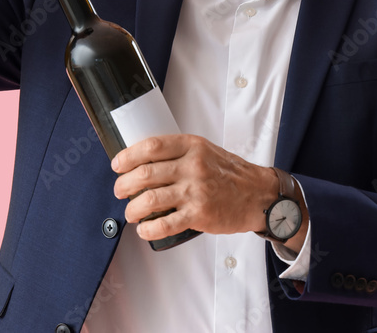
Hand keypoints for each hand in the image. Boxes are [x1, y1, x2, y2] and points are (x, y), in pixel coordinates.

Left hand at [111, 134, 280, 240]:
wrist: (258, 195)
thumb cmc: (230, 174)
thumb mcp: (205, 151)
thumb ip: (179, 153)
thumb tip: (143, 161)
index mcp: (192, 146)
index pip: (151, 146)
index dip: (128, 156)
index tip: (117, 165)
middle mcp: (192, 167)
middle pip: (144, 174)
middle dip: (124, 185)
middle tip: (120, 191)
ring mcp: (195, 191)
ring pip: (149, 200)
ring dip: (132, 209)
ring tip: (131, 212)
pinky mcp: (199, 215)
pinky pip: (165, 224)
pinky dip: (148, 229)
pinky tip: (144, 230)